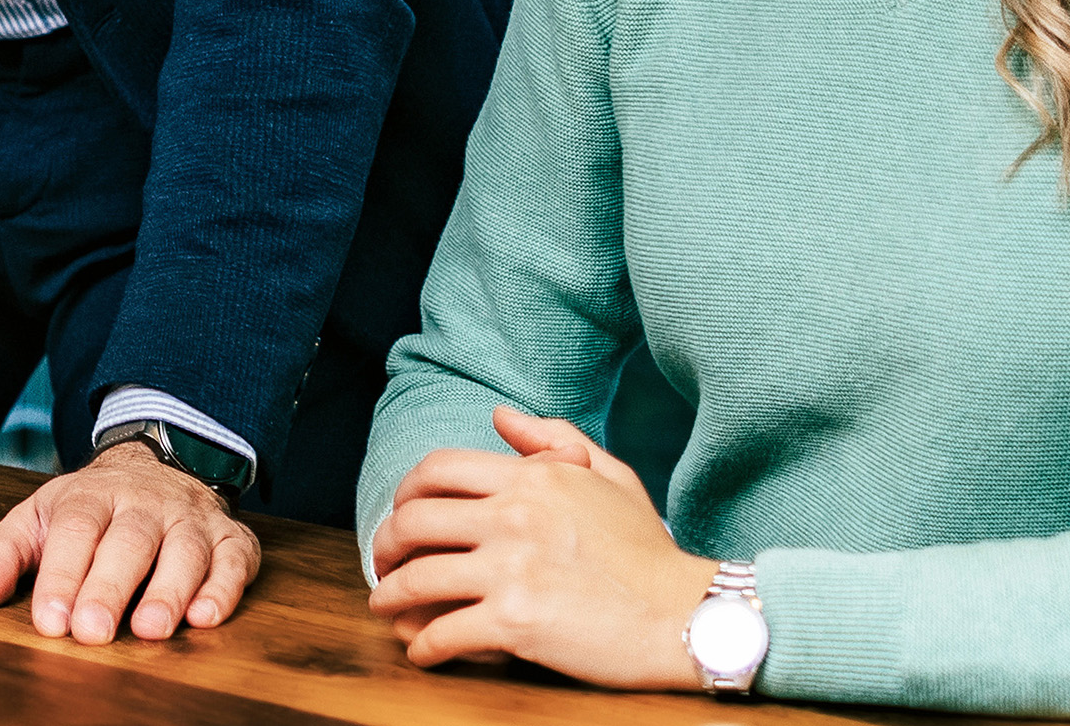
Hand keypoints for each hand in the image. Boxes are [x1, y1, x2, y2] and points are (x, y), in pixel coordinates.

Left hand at [0, 437, 260, 645]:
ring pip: (183, 550)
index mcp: (91, 495)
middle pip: (128, 540)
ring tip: (149, 630)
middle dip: (109, 587)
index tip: (49, 620)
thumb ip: (5, 553)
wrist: (156, 466)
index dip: (62, 575)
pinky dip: (224, 587)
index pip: (75, 529)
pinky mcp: (231, 538)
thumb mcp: (39, 518)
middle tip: (91, 633)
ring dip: (169, 591)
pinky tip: (206, 616)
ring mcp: (191, 518)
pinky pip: (234, 559)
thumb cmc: (90, 510)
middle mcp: (144, 503)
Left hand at [365, 406, 713, 686]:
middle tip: (383, 563)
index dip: (407, 491)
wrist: (686, 615)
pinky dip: (422, 645)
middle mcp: (512, 517)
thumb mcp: (610, 477)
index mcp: (531, 478)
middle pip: (415, 521)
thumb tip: (501, 417)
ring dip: (390, 597)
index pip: (438, 469)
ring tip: (386, 608)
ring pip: (417, 579)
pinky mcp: (516, 624)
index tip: (402, 513)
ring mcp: (511, 571)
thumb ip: (554, 440)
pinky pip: (445, 633)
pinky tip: (421, 652)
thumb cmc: (648, 551)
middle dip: (386, 545)